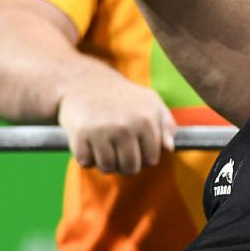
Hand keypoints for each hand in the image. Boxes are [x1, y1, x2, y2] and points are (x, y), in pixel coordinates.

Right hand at [58, 77, 176, 174]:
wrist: (87, 82)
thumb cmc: (124, 96)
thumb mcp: (152, 102)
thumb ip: (167, 125)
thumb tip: (169, 148)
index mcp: (146, 121)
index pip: (150, 159)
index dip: (145, 160)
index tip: (138, 153)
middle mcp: (125, 127)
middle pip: (130, 168)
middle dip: (126, 166)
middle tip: (121, 156)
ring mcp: (102, 131)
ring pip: (107, 168)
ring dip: (107, 165)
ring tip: (107, 152)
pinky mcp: (80, 134)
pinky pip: (86, 162)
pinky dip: (87, 160)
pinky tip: (91, 148)